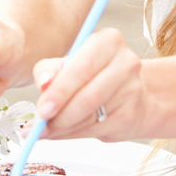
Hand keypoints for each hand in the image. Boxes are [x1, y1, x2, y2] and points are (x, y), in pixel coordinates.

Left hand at [29, 28, 145, 140]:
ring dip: (63, 127)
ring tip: (45, 130)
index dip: (59, 92)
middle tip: (40, 125)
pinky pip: (97, 130)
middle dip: (60, 114)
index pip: (82, 69)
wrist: (134, 91)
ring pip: (91, 116)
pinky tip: (61, 133)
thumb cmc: (95, 73)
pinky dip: (73, 134)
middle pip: (88, 96)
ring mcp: (132, 91)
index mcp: (108, 41)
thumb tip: (43, 83)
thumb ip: (50, 69)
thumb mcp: (70, 62)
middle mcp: (125, 63)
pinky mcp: (132, 115)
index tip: (42, 108)